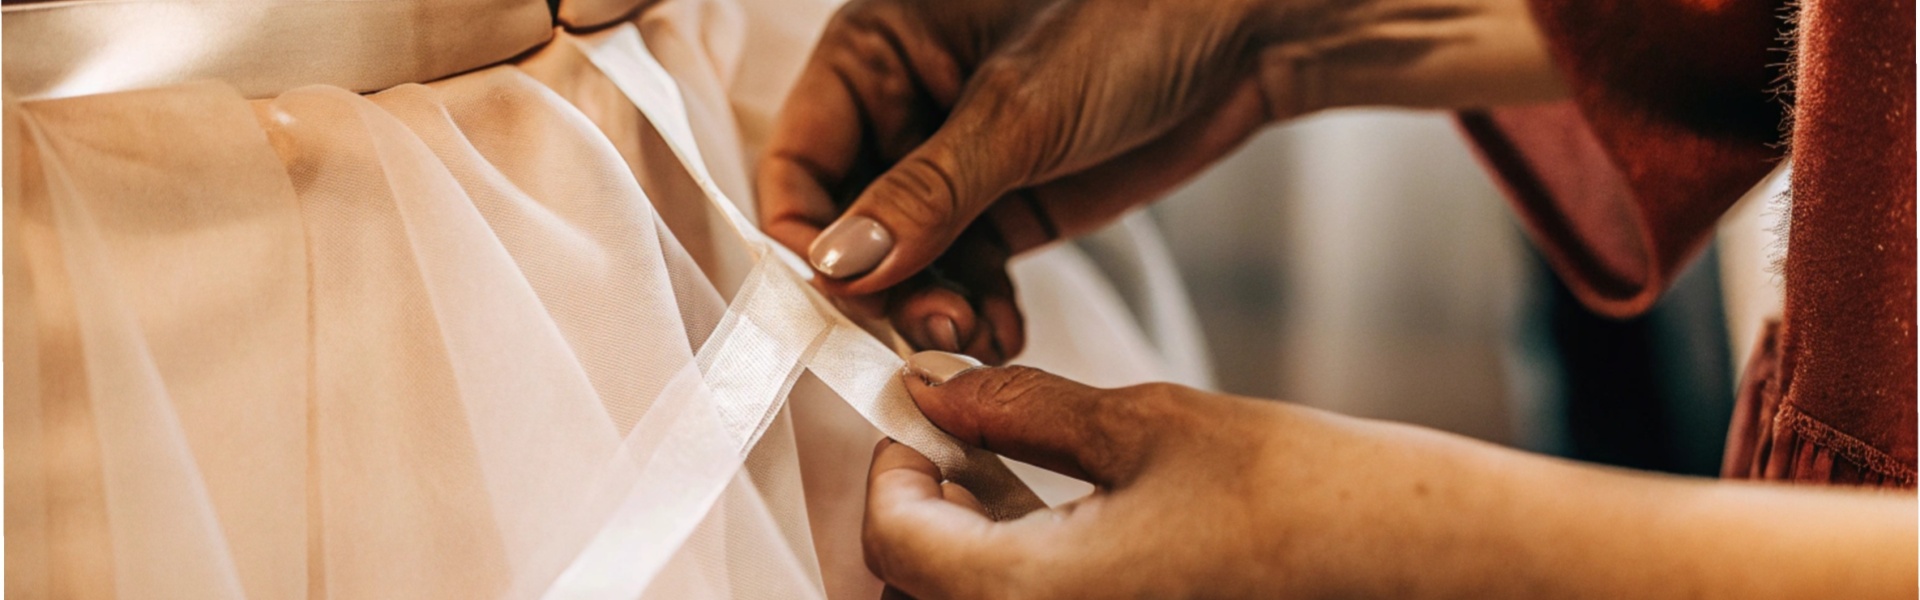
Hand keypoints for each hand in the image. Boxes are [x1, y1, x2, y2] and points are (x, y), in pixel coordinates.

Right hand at [758, 0, 1284, 361]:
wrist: (1252, 31)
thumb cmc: (1136, 16)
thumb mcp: (1018, 109)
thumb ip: (924, 195)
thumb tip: (839, 264)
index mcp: (878, 48)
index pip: (800, 157)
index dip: (806, 234)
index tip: (836, 297)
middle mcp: (907, 105)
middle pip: (850, 222)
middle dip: (882, 286)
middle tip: (926, 332)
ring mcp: (960, 161)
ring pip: (909, 259)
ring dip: (931, 308)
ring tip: (971, 337)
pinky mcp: (1012, 202)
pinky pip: (967, 271)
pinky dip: (978, 309)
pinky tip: (1001, 333)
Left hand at [863, 352, 1918, 598]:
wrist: (1437, 569)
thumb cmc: (1314, 497)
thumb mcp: (1153, 423)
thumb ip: (1027, 412)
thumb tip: (947, 393)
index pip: (893, 542)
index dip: (890, 469)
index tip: (917, 420)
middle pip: (921, 595)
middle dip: (922, 519)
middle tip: (961, 448)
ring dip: (973, 554)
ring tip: (1020, 478)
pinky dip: (1034, 580)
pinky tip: (1077, 525)